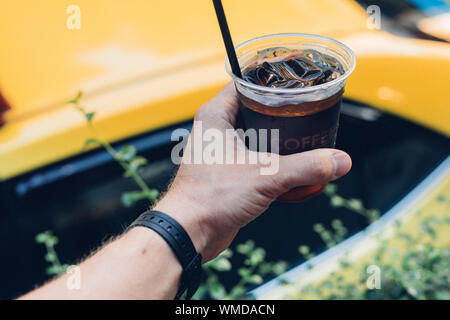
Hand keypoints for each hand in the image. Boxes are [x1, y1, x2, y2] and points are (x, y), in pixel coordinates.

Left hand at [154, 83, 351, 261]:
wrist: (189, 233)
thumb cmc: (211, 197)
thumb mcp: (265, 176)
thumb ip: (305, 167)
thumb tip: (340, 160)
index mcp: (216, 115)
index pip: (247, 83)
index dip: (272, 79)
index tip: (298, 80)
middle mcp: (217, 130)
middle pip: (257, 111)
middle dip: (285, 115)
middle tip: (311, 113)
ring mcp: (222, 153)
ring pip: (259, 139)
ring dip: (283, 144)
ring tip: (310, 143)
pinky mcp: (228, 174)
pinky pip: (257, 161)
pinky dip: (276, 166)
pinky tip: (297, 175)